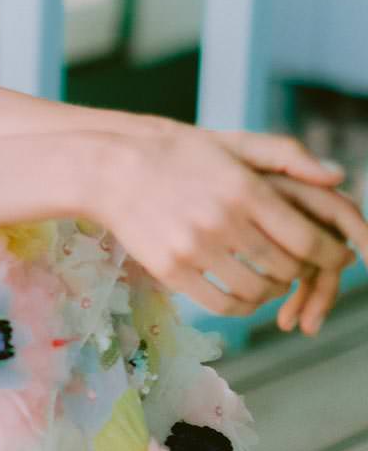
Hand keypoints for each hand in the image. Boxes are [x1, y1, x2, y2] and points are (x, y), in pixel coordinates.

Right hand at [95, 121, 356, 316]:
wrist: (111, 168)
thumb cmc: (178, 154)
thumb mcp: (233, 143)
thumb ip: (287, 155)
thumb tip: (338, 176)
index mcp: (243, 188)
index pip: (306, 238)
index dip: (331, 254)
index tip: (339, 256)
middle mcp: (222, 220)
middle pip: (286, 267)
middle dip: (305, 272)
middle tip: (306, 268)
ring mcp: (194, 249)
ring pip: (257, 290)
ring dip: (275, 290)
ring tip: (274, 280)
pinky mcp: (171, 270)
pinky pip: (222, 303)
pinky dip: (243, 306)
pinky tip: (245, 294)